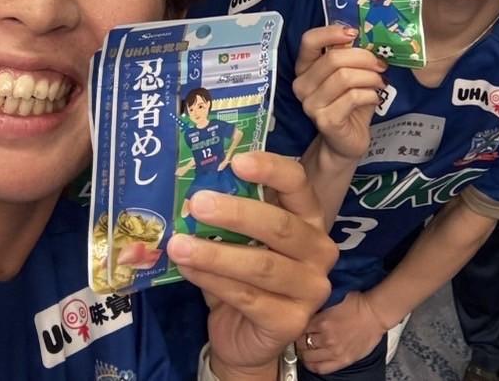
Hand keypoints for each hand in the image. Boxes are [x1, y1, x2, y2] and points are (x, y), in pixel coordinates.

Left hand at [169, 152, 334, 375]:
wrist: (244, 336)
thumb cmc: (241, 274)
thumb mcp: (239, 238)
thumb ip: (229, 214)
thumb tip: (193, 185)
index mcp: (310, 218)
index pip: (298, 184)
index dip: (270, 169)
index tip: (236, 162)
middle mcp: (320, 251)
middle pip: (280, 226)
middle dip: (236, 213)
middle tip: (197, 204)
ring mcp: (311, 290)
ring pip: (261, 265)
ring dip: (215, 253)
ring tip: (178, 243)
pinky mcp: (291, 322)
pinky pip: (248, 297)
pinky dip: (213, 280)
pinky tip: (187, 269)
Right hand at [293, 25, 385, 161]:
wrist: (346, 142)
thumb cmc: (350, 105)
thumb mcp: (350, 75)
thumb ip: (351, 57)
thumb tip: (367, 36)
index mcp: (305, 68)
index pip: (309, 41)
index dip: (331, 32)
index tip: (354, 33)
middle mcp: (302, 85)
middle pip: (334, 59)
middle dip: (364, 58)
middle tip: (380, 65)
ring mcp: (311, 104)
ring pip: (345, 77)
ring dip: (370, 77)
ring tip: (380, 82)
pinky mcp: (326, 120)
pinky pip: (353, 97)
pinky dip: (370, 94)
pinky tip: (374, 98)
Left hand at [298, 291, 389, 374]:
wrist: (376, 313)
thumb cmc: (358, 304)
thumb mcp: (332, 300)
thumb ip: (319, 309)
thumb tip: (306, 311)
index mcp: (322, 320)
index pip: (299, 329)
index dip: (297, 329)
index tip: (298, 328)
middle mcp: (326, 337)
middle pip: (301, 344)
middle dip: (300, 341)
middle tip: (302, 339)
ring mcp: (334, 350)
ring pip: (308, 357)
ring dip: (305, 353)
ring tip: (307, 349)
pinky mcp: (343, 360)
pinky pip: (321, 368)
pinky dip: (313, 366)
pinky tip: (313, 361)